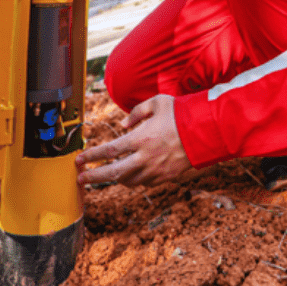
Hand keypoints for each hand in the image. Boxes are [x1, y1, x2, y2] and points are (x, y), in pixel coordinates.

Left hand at [75, 94, 191, 187]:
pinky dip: (134, 179)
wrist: (206, 131)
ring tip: (106, 175)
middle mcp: (145, 158)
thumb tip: (123, 125)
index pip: (109, 151)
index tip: (80, 159)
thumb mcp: (157, 102)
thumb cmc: (181, 113)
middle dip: (94, 177)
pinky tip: (130, 174)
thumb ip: (137, 112)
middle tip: (81, 178)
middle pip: (113, 173)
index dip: (92, 156)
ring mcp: (155, 170)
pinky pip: (144, 183)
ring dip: (115, 178)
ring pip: (128, 181)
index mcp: (140, 138)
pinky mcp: (165, 177)